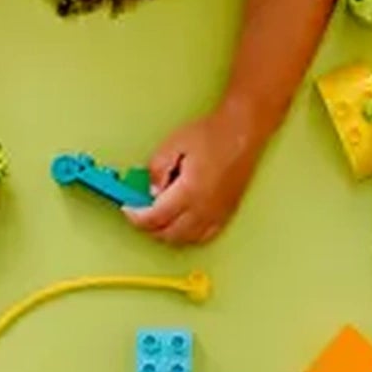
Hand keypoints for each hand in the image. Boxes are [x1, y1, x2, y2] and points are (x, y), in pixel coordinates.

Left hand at [124, 102, 267, 247]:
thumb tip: (150, 191)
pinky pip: (203, 236)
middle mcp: (205, 209)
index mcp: (190, 192)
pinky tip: (180, 223)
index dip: (136, 217)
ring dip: (167, 233)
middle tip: (139, 212)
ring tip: (157, 216)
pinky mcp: (226, 214)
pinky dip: (187, 235)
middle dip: (149, 227)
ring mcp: (217, 214)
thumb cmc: (212, 134)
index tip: (128, 209)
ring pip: (185, 239)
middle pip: (169, 234)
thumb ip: (156, 169)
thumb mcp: (173, 144)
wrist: (243, 132)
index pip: (155, 218)